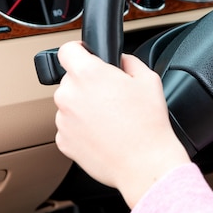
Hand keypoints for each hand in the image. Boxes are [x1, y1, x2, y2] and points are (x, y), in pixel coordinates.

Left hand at [53, 41, 189, 207]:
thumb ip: (129, 61)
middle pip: (71, 79)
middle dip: (88, 84)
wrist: (144, 163)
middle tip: (112, 96)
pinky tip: (104, 134)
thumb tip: (120, 61)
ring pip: (70, 104)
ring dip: (84, 107)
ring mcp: (63, 120)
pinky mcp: (63, 141)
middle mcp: (69, 94)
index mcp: (88, 73)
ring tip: (111, 119)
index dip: (80, 50)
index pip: (67, 49)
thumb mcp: (149, 79)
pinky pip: (70, 127)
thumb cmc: (148, 123)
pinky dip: (83, 128)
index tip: (86, 55)